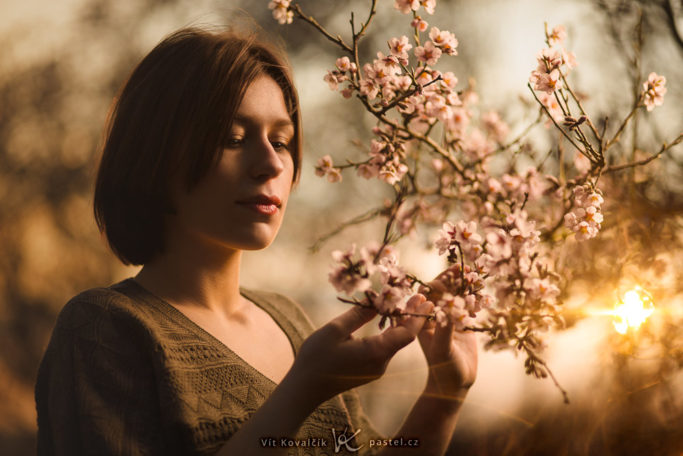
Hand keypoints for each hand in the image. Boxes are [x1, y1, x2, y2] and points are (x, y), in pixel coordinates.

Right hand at [291, 295, 431, 403]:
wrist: (305, 388)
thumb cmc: (316, 358)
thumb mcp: (335, 330)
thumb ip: (358, 315)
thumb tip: (378, 301)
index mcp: (375, 353)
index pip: (407, 334)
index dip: (417, 316)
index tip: (424, 299)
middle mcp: (381, 363)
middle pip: (404, 337)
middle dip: (412, 316)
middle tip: (418, 295)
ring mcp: (376, 368)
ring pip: (395, 342)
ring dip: (401, 323)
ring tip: (406, 302)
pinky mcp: (370, 369)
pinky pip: (386, 348)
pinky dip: (391, 332)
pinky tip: (389, 318)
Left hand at [416, 280, 477, 402]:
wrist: (455, 384)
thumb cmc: (444, 368)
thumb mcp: (442, 348)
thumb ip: (445, 329)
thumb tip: (448, 307)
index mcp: (422, 320)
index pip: (428, 295)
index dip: (439, 281)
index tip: (451, 272)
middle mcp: (433, 317)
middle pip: (442, 292)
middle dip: (453, 279)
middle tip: (466, 266)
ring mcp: (447, 319)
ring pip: (456, 297)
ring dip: (465, 286)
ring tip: (476, 275)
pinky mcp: (461, 325)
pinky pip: (467, 307)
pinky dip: (474, 299)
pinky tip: (482, 292)